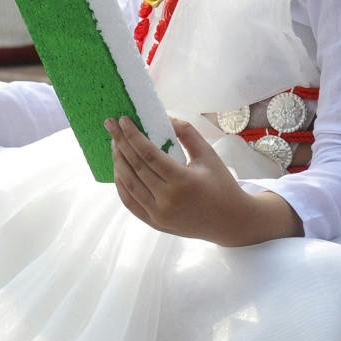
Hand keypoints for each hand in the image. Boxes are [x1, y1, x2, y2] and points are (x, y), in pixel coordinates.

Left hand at [108, 116, 300, 245]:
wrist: (230, 222)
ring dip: (118, 161)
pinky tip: (118, 168)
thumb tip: (164, 117)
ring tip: (114, 143)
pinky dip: (121, 184)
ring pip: (129, 184)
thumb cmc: (221, 184)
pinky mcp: (154, 223)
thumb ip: (187, 133)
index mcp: (183, 181)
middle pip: (135, 167)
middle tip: (110, 125)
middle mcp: (168, 200)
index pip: (149, 154)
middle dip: (120, 143)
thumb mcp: (208, 155)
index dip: (132, 136)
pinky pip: (130, 202)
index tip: (122, 120)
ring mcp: (159, 214)